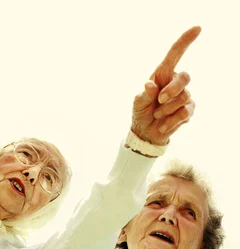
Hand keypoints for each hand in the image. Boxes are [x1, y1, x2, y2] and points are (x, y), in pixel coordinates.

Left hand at [131, 26, 200, 145]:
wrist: (145, 132)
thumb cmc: (141, 112)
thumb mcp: (138, 102)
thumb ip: (145, 94)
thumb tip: (149, 84)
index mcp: (162, 74)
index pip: (175, 54)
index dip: (185, 41)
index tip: (197, 29)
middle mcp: (174, 82)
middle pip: (185, 77)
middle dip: (172, 90)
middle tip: (160, 101)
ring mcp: (184, 96)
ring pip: (184, 97)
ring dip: (167, 109)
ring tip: (157, 115)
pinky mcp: (188, 110)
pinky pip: (184, 113)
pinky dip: (171, 120)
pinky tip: (162, 125)